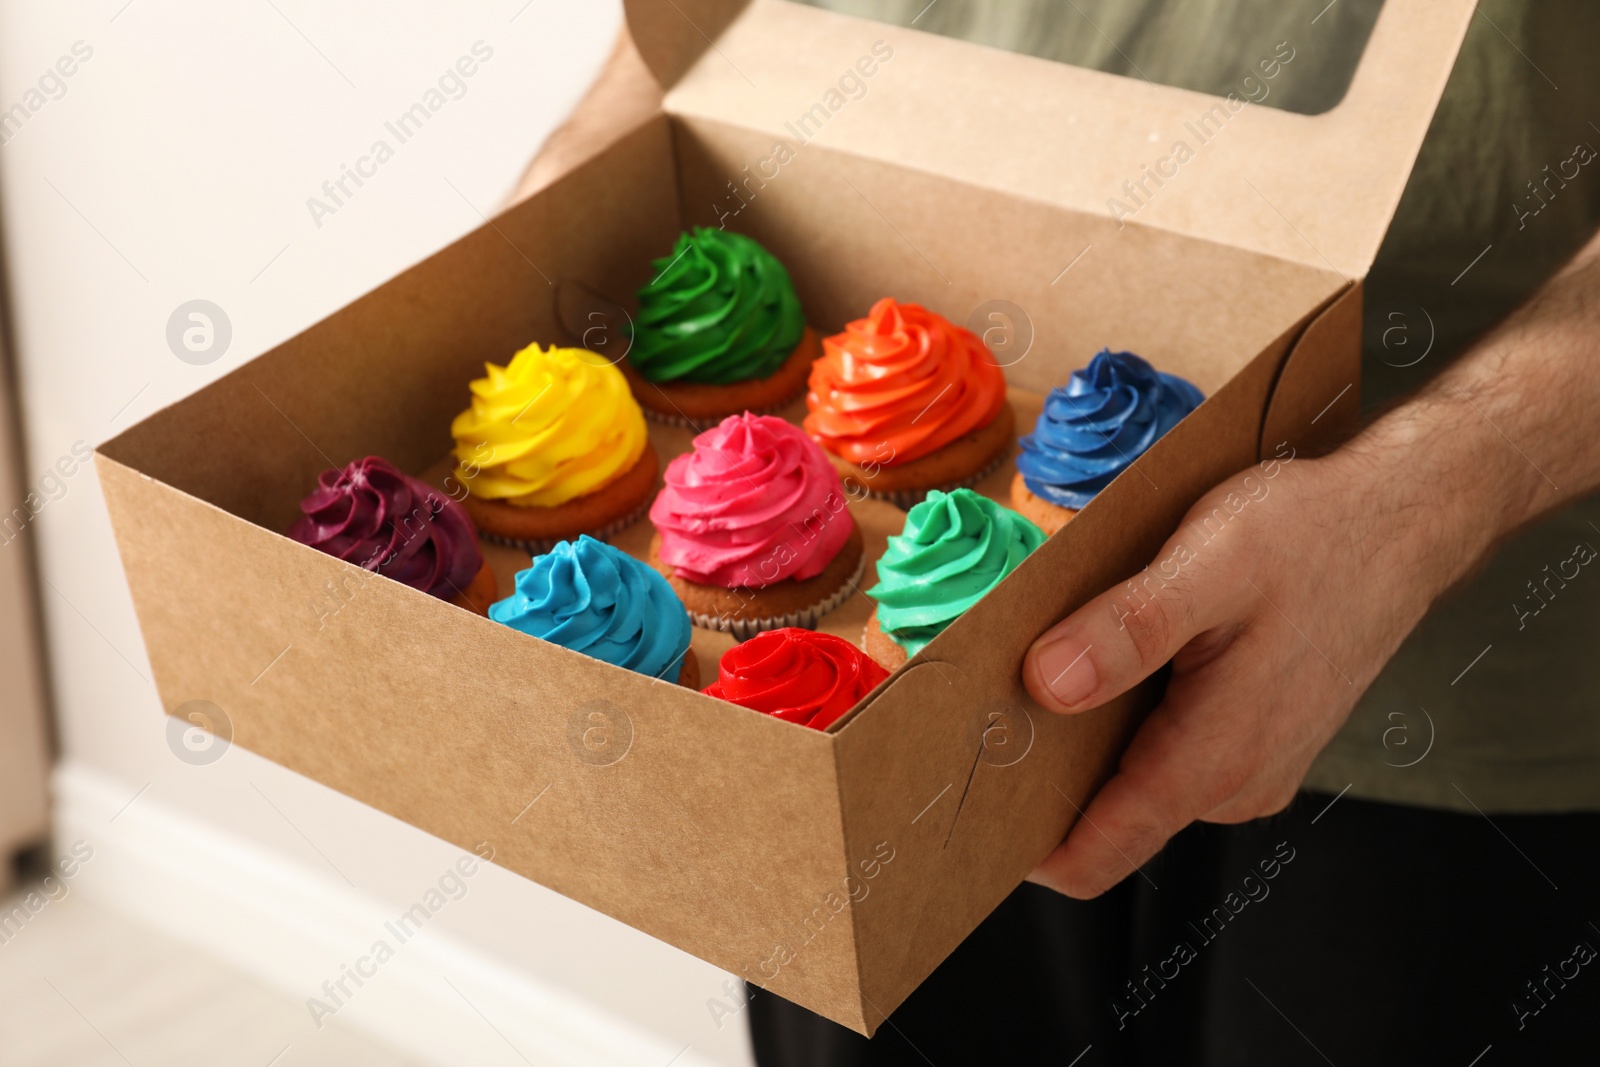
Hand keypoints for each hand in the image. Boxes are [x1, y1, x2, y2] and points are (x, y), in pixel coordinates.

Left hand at [1020, 445, 1466, 898]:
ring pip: (1134, 780)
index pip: (1093, 855)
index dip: (1021, 839)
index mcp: (1213, 758)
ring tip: (1063, 652)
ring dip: (1088, 732)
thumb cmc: (1310, 535)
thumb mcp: (1207, 563)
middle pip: (1104, 816)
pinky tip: (1119, 651)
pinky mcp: (1252, 740)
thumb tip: (1046, 685)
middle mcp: (1231, 784)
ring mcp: (1246, 767)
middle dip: (1045, 768)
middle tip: (995, 693)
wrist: (1401, 519)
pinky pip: (1167, 750)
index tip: (964, 797)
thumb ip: (1126, 632)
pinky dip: (1130, 713)